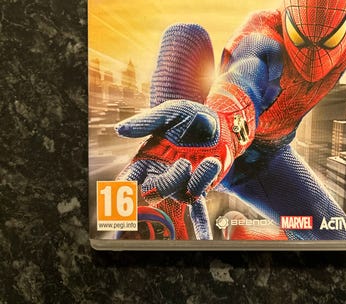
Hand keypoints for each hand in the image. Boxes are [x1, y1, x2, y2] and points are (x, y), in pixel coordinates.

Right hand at [115, 99, 237, 238]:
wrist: (220, 121)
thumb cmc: (191, 116)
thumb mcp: (169, 112)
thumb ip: (146, 122)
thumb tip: (119, 129)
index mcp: (147, 158)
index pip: (128, 179)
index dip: (122, 191)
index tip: (121, 198)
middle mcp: (161, 174)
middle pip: (154, 192)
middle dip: (168, 182)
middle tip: (185, 162)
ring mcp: (181, 183)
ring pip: (182, 195)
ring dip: (198, 180)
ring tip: (210, 160)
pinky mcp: (201, 187)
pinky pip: (198, 210)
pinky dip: (200, 226)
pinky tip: (204, 239)